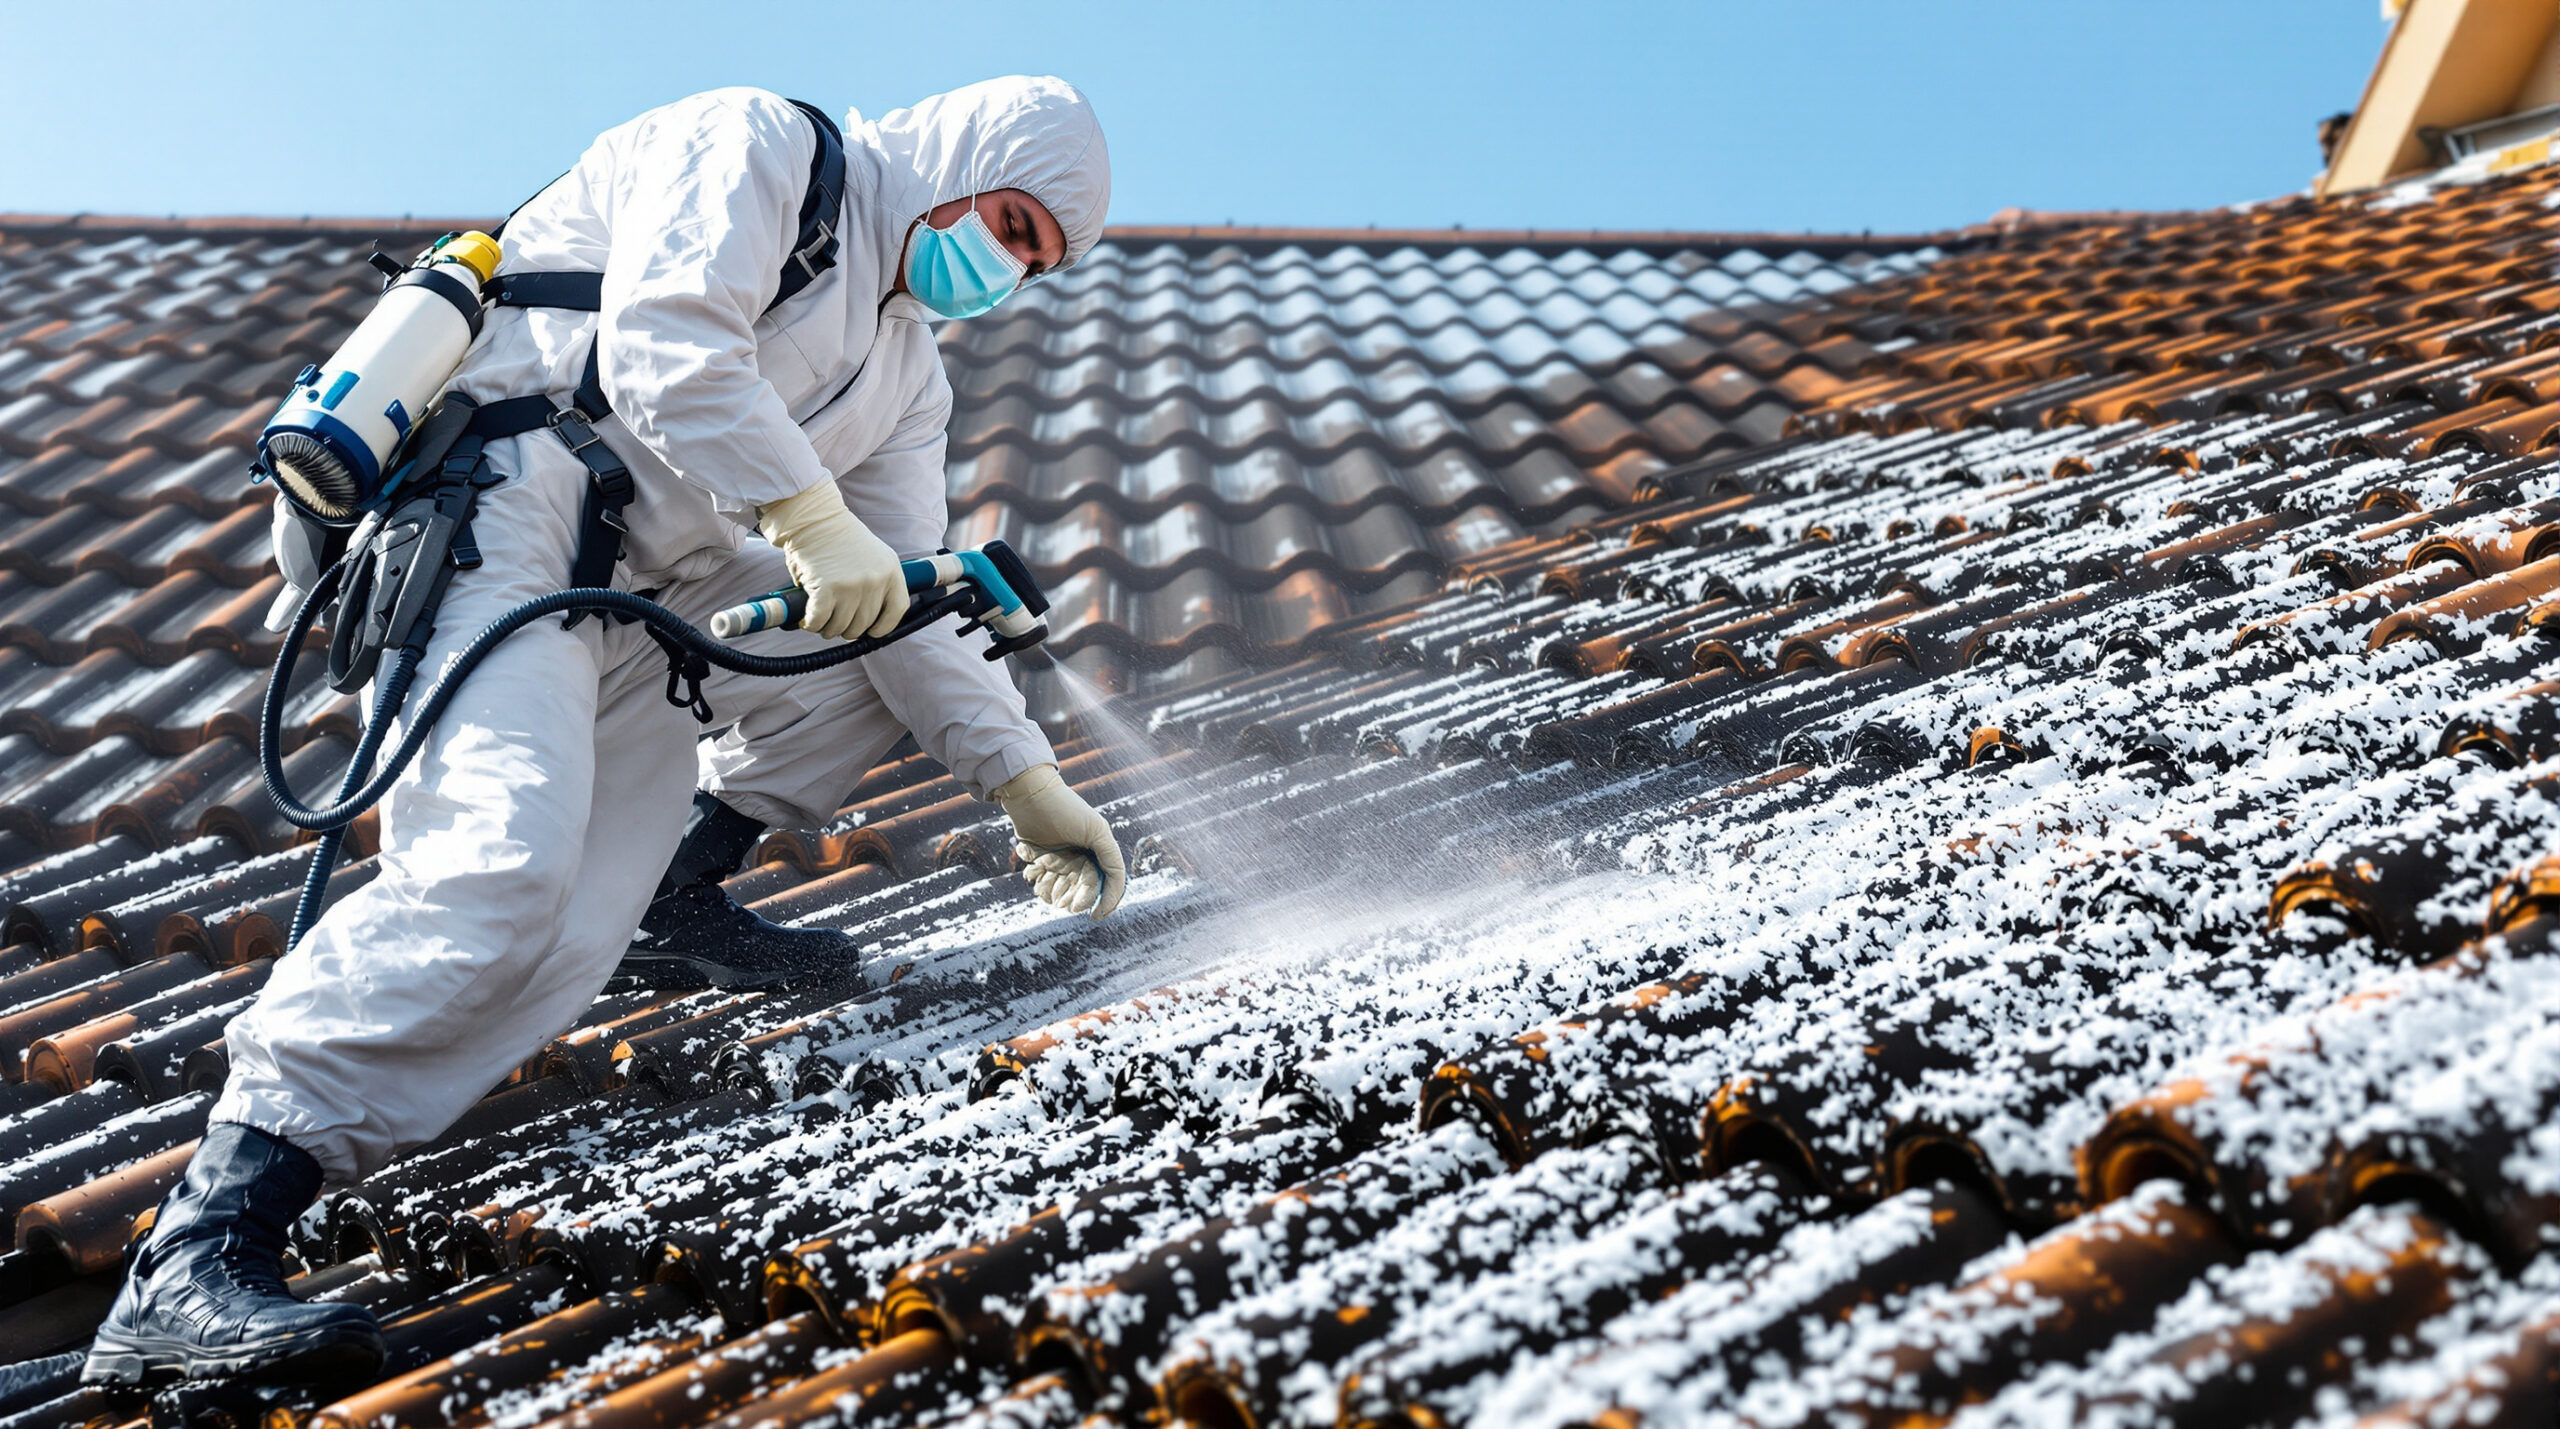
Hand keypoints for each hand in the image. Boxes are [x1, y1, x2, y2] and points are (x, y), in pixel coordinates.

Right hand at [755, 482, 907, 639]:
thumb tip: (868, 620)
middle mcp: (875, 581)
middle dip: (848, 628)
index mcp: (891, 571)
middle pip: (864, 623)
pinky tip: (808, 619)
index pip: (897, 610)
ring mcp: (851, 586)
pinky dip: (812, 624)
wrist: (814, 517)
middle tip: (835, 622)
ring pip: (841, 627)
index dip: (884, 626)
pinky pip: (820, 621)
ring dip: (828, 629)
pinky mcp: (826, 589)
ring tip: (821, 621)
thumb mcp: (873, 556)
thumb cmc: (840, 538)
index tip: (872, 631)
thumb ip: (877, 582)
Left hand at [991, 763, 1125, 918]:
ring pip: (1060, 890)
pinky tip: (1034, 866)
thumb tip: (1116, 884)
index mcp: (1098, 852)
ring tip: (1045, 873)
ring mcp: (1060, 861)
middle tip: (1064, 903)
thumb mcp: (1096, 831)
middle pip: (1082, 891)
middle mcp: (1080, 859)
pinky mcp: (1040, 860)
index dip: (1105, 902)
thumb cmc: (1065, 810)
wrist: (1029, 795)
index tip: (1094, 916)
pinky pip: (1041, 882)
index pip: (1107, 884)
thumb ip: (1111, 858)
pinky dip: (1038, 878)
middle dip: (1073, 897)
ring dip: (1052, 888)